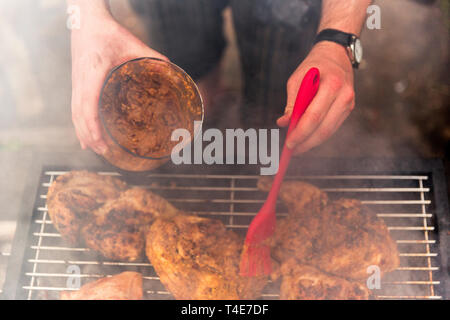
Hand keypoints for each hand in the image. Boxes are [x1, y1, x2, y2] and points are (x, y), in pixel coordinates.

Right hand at [71, 13, 167, 153]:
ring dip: (83, 134)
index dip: (92, 126)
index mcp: (93, 73)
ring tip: (96, 150)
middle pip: (79, 115)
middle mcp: (81, 82)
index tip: (101, 142)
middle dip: (90, 136)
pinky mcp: (76, 83)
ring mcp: (76, 83)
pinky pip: (74, 109)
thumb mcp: (132, 44)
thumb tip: (172, 69)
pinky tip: (84, 139)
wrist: (86, 21)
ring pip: (75, 114)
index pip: (88, 105)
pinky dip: (79, 125)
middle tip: (104, 152)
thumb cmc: (108, 31)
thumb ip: (153, 57)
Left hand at [277, 41, 354, 153]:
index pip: (314, 116)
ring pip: (329, 131)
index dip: (300, 132)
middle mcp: (344, 96)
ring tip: (297, 148)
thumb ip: (292, 102)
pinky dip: (319, 135)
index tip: (289, 143)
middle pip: (324, 128)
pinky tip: (307, 139)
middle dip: (306, 142)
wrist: (336, 54)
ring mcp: (349, 103)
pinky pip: (332, 127)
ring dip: (312, 142)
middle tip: (292, 150)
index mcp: (332, 84)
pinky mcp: (348, 109)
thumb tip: (284, 123)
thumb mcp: (297, 78)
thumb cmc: (314, 65)